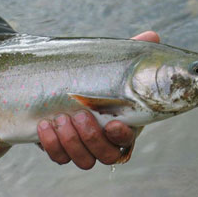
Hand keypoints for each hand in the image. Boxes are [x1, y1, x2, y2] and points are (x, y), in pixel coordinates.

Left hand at [37, 30, 159, 168]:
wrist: (54, 83)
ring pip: (84, 161)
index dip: (121, 136)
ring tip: (60, 118)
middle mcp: (104, 141)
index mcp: (122, 123)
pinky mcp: (60, 149)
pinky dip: (52, 144)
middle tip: (80, 115)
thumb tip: (153, 35)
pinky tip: (45, 124)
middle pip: (106, 156)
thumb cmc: (91, 75)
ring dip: (71, 142)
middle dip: (92, 138)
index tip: (113, 124)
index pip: (127, 141)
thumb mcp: (109, 62)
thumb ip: (131, 52)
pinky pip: (59, 157)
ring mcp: (82, 148)